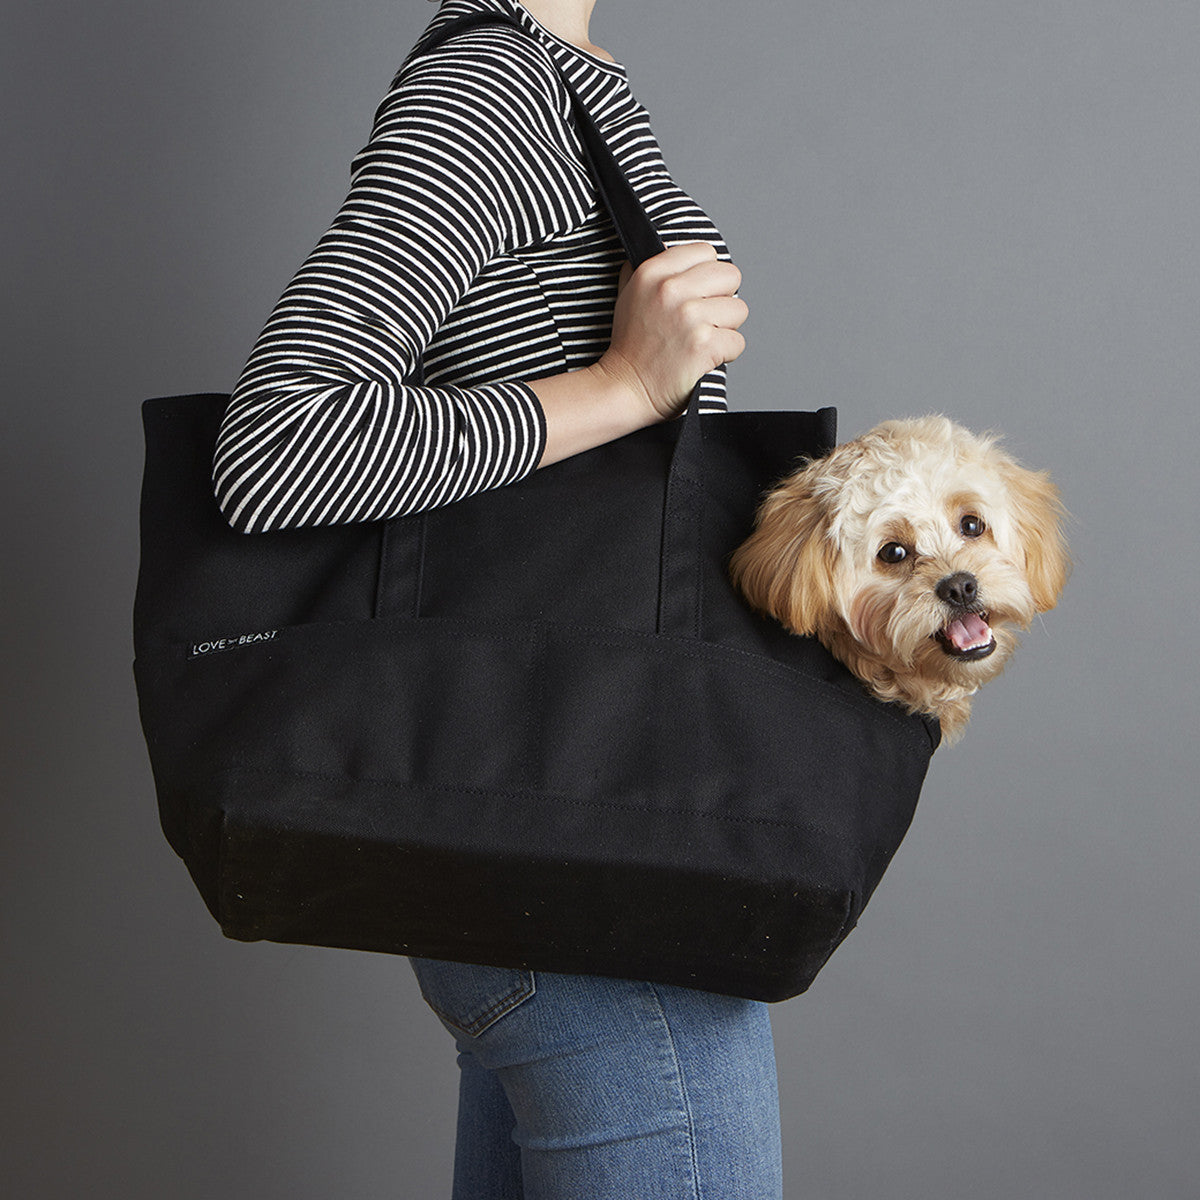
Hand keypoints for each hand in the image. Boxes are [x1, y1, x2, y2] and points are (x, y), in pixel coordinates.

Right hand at [594, 242, 747, 420]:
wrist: (626, 387)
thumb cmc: (631, 346)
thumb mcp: (629, 293)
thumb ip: (650, 267)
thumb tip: (671, 248)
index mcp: (653, 272)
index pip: (706, 252)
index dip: (707, 275)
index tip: (697, 294)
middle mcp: (671, 290)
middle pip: (730, 276)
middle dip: (722, 299)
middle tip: (704, 319)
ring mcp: (689, 317)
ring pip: (738, 310)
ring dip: (726, 328)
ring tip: (701, 340)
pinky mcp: (704, 345)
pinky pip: (738, 342)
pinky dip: (726, 354)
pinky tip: (704, 357)